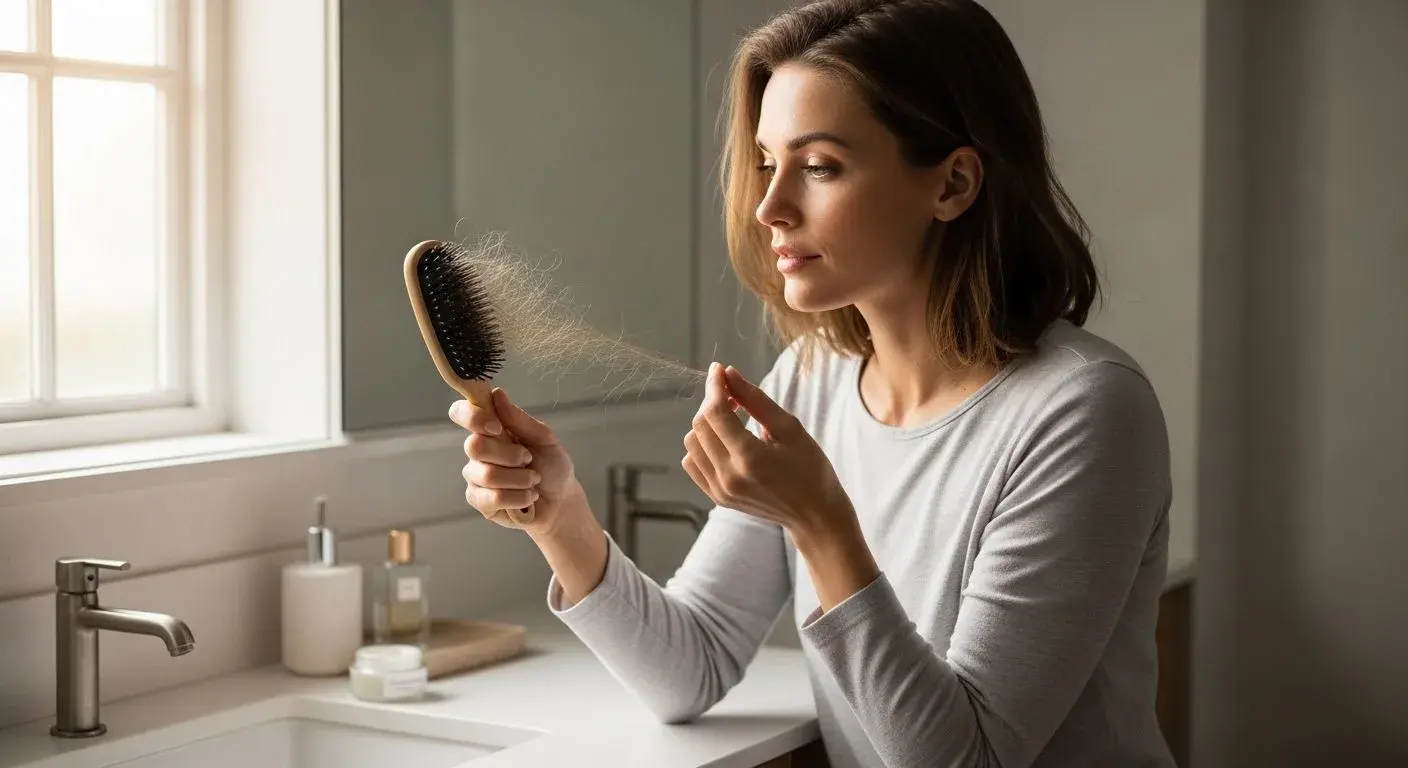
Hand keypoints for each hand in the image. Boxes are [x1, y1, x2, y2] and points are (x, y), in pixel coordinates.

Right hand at [449, 388, 579, 534]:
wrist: (561, 500)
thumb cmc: (552, 465)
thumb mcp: (544, 438)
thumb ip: (519, 419)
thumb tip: (497, 393)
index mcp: (490, 429)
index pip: (461, 413)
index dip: (472, 417)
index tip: (497, 427)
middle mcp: (478, 451)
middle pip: (474, 446)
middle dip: (510, 455)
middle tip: (528, 459)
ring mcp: (475, 477)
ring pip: (487, 475)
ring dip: (520, 479)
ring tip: (533, 481)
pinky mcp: (478, 501)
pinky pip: (492, 499)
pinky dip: (518, 498)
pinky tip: (527, 497)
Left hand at [681, 362, 857, 541]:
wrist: (815, 515)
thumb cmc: (810, 468)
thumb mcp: (789, 428)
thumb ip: (756, 400)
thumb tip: (728, 373)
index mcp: (750, 458)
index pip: (715, 412)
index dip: (714, 385)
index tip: (719, 369)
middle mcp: (729, 477)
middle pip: (700, 425)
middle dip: (712, 401)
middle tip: (734, 394)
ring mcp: (720, 490)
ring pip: (692, 443)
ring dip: (706, 423)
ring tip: (731, 418)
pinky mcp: (717, 497)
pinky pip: (693, 463)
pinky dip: (702, 445)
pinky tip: (724, 441)